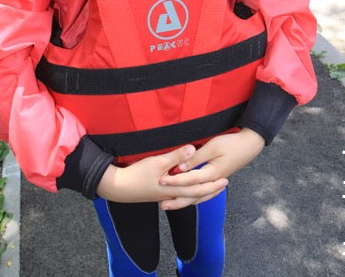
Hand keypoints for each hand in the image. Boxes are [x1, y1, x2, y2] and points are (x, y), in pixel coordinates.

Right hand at [96, 144, 227, 207]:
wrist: (120, 188)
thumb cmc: (138, 174)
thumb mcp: (158, 162)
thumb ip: (176, 156)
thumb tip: (193, 149)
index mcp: (175, 188)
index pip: (198, 188)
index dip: (212, 184)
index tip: (224, 179)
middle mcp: (172, 195)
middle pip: (196, 195)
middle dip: (210, 190)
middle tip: (224, 184)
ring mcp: (166, 196)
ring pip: (188, 197)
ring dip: (201, 193)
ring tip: (210, 188)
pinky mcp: (160, 194)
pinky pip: (180, 195)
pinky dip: (188, 193)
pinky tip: (188, 190)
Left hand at [158, 128, 264, 209]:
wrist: (249, 145)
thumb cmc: (231, 143)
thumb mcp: (212, 147)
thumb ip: (196, 158)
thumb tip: (180, 167)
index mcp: (212, 173)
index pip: (189, 180)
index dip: (174, 181)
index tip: (161, 181)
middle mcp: (213, 181)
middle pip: (193, 195)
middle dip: (177, 200)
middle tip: (161, 205)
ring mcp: (216, 181)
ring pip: (198, 197)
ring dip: (184, 202)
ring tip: (170, 205)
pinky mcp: (217, 179)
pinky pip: (203, 193)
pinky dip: (194, 198)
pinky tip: (187, 199)